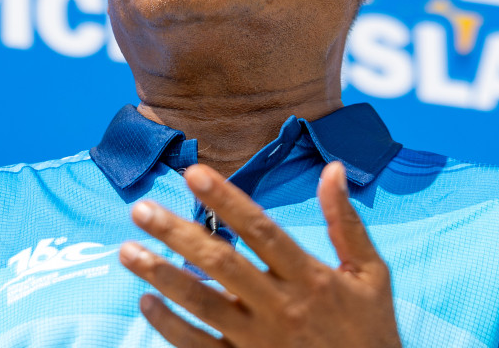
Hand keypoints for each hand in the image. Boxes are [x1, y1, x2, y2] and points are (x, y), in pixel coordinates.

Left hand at [118, 161, 399, 347]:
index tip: (192, 172)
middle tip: (140, 209)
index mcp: (311, 277)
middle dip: (177, 234)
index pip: (261, 230)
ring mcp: (260, 340)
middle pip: (221, 264)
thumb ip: (345, 223)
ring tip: (127, 250)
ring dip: (161, 275)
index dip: (226, 199)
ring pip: (202, 304)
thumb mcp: (370, 276)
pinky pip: (200, 347)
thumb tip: (331, 169)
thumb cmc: (370, 331)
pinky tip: (147, 301)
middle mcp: (282, 307)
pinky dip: (170, 326)